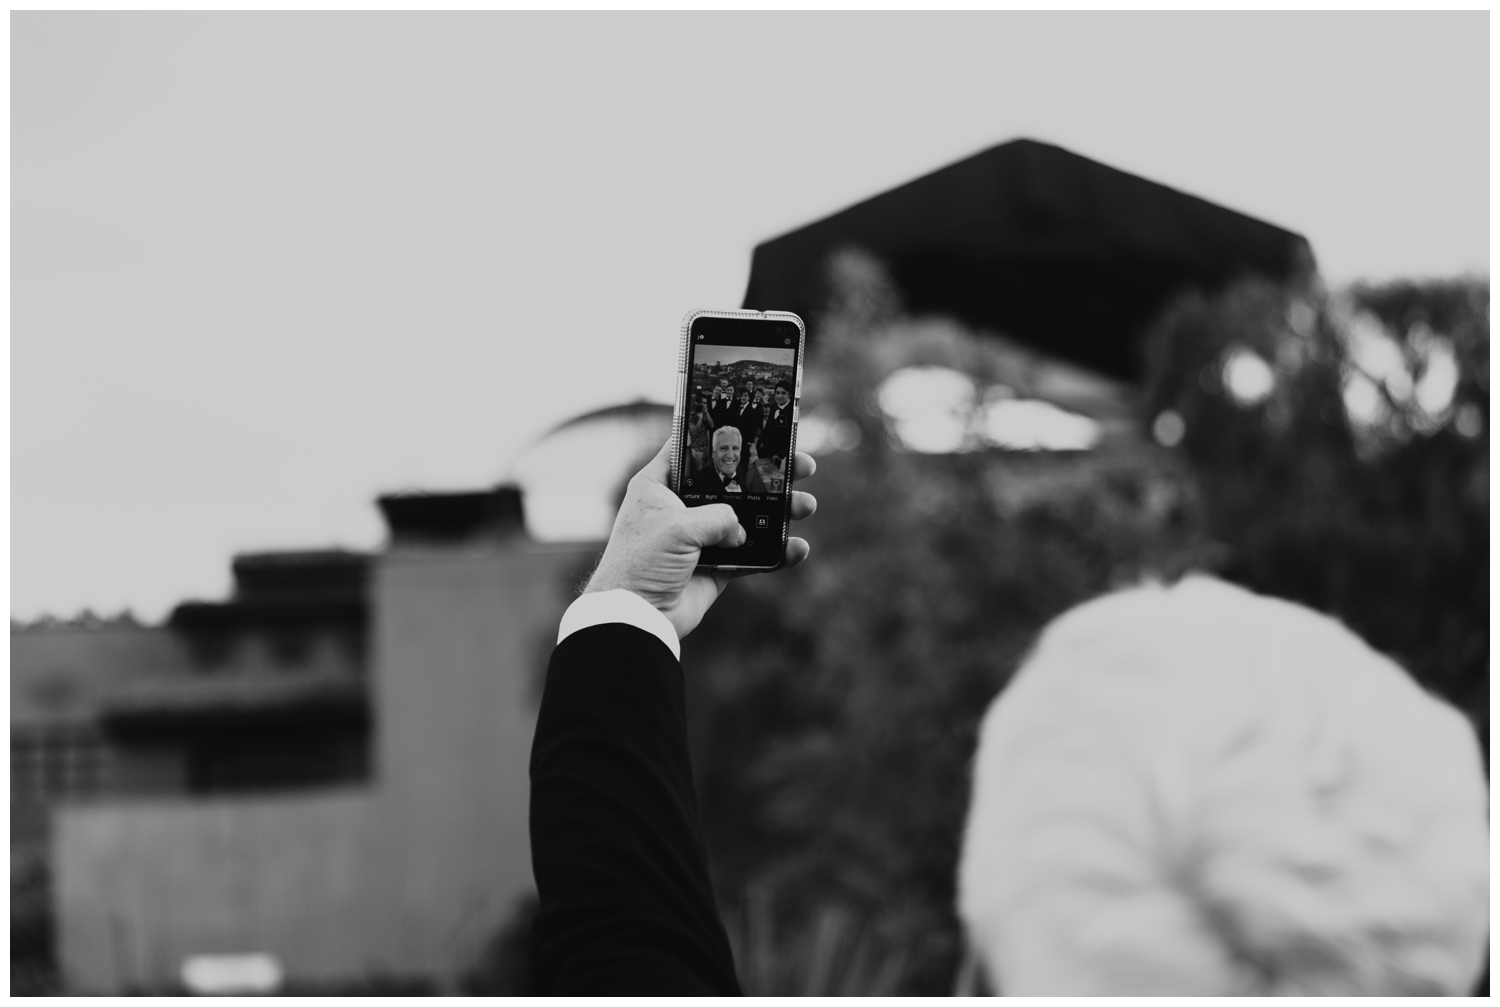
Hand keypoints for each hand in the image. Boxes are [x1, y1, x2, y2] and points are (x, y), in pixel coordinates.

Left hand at [585, 438, 816, 638]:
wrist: (636, 618)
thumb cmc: (642, 562)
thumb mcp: (680, 527)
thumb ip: (719, 517)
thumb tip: (741, 531)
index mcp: (659, 486)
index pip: (692, 449)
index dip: (723, 438)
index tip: (756, 429)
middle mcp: (681, 508)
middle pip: (732, 483)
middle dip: (768, 475)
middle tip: (801, 466)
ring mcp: (700, 538)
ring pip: (748, 518)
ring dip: (779, 512)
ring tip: (806, 506)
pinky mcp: (716, 567)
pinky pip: (752, 556)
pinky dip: (776, 552)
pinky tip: (797, 548)